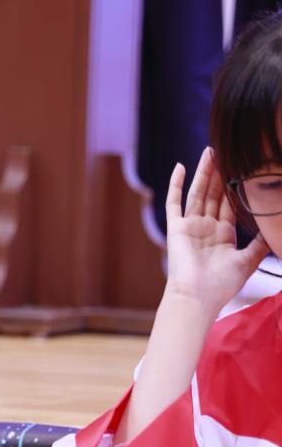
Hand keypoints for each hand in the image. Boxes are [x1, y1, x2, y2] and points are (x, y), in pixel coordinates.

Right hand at [162, 149, 268, 314]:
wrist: (198, 295)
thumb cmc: (221, 283)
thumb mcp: (248, 260)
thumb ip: (259, 243)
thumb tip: (273, 228)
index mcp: (223, 234)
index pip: (230, 203)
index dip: (235, 186)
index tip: (241, 168)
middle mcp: (206, 226)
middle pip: (215, 194)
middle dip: (221, 173)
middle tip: (225, 150)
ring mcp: (190, 225)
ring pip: (199, 192)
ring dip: (204, 172)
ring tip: (210, 151)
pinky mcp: (176, 227)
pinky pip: (174, 202)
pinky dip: (176, 184)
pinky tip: (181, 167)